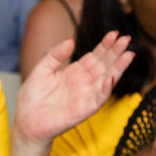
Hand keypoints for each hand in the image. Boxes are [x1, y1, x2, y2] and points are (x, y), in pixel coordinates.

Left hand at [15, 32, 133, 144]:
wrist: (26, 121)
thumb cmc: (32, 98)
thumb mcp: (41, 69)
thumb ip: (56, 55)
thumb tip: (71, 40)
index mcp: (75, 72)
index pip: (95, 56)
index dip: (105, 45)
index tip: (114, 34)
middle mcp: (84, 82)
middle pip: (105, 65)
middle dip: (116, 52)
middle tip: (127, 39)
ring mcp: (86, 96)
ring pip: (107, 80)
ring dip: (118, 68)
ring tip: (128, 55)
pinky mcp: (84, 110)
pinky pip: (98, 100)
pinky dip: (105, 90)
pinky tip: (111, 78)